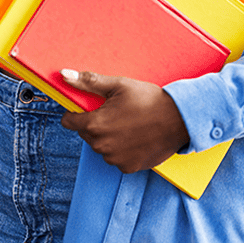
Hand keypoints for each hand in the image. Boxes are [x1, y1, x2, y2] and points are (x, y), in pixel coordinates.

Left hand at [60, 70, 189, 173]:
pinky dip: (122, 148)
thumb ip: (88, 82)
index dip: (76, 112)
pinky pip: (117, 157)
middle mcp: (101, 146)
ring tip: (129, 123)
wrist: (179, 118)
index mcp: (95, 124)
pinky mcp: (128, 167)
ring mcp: (115, 159)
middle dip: (95, 123)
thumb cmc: (148, 99)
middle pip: (86, 134)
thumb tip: (64, 75)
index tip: (87, 107)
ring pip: (102, 146)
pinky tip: (136, 136)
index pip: (69, 122)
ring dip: (109, 137)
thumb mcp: (118, 85)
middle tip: (115, 111)